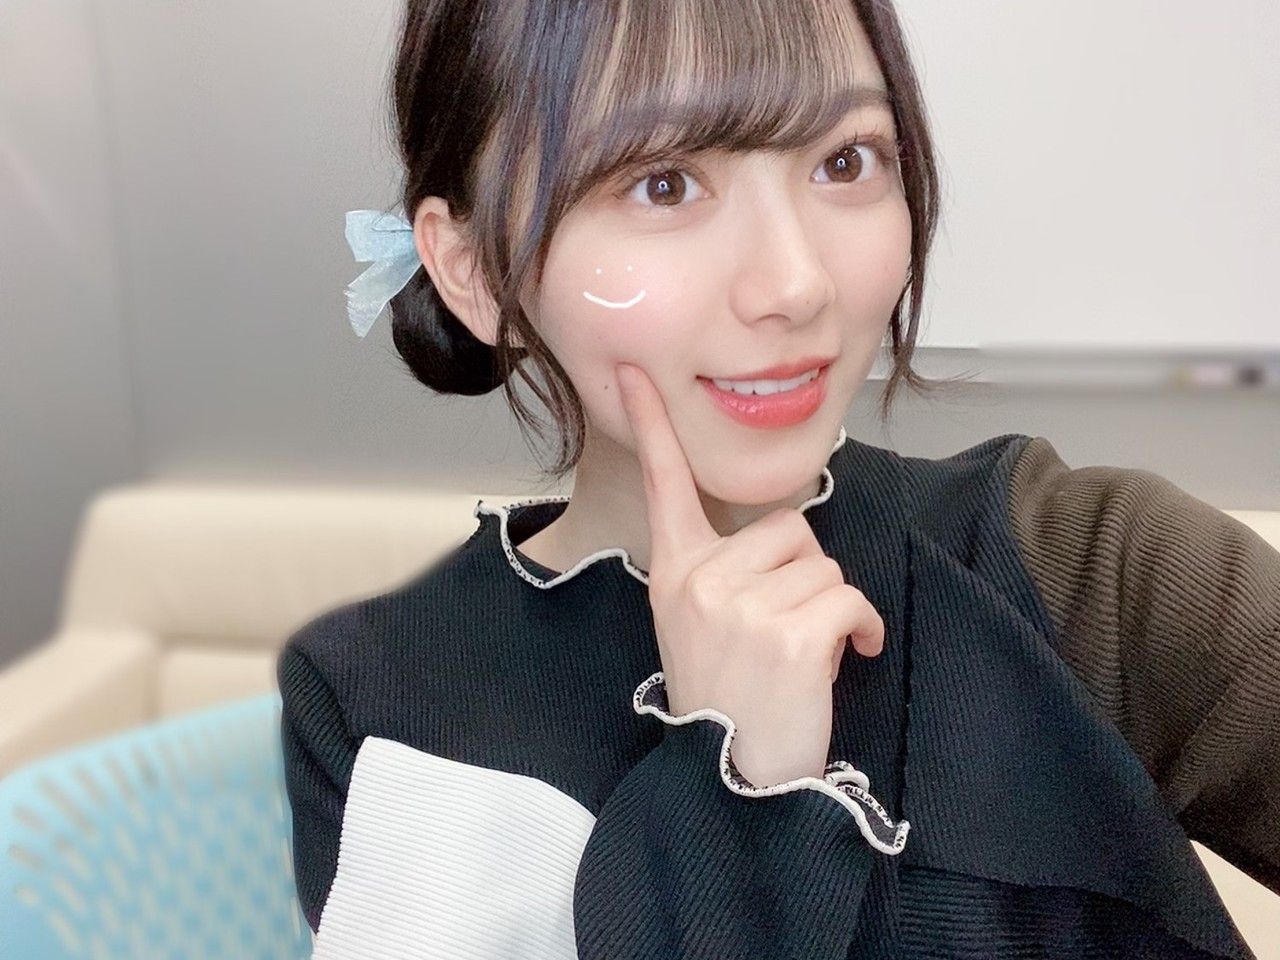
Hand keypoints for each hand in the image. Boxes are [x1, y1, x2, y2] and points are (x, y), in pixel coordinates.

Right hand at [614, 361, 884, 787]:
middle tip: (783, 634)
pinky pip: (850, 596)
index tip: (634, 373)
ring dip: (831, 607)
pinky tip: (846, 658)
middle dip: (804, 575)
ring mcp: (740, 604)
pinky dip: (862, 627)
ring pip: (824, 563)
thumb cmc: (730, 699)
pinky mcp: (789, 631)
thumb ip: (722, 572)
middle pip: (788, 528)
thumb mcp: (698, 627)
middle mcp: (699, 580)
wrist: (735, 780)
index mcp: (674, 572)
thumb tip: (784, 541)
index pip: (664, 485)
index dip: (651, 426)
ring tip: (803, 655)